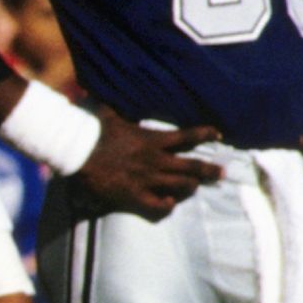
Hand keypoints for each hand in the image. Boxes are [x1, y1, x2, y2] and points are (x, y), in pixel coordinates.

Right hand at [76, 114, 220, 219]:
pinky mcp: (135, 195)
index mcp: (153, 140)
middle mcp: (156, 160)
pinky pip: (159, 206)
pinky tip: (170, 204)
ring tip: (195, 186)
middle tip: (223, 173)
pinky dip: (167, 206)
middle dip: (211, 170)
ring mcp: (147, 179)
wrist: (79, 153)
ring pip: (181, 186)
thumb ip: (119, 108)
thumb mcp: (111, 115)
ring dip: (191, 186)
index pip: (187, 136)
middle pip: (193, 166)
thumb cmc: (94, 132)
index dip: (205, 135)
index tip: (218, 135)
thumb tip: (111, 97)